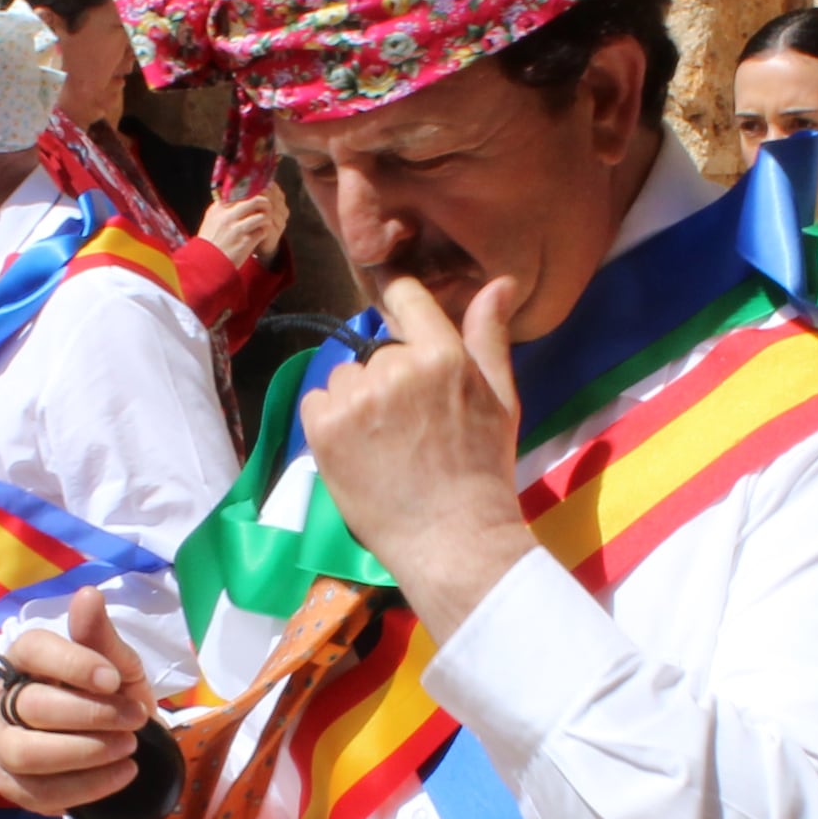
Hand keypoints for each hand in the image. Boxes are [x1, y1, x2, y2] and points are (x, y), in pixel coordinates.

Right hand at [0, 586, 155, 814]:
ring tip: (128, 748)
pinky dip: (89, 785)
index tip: (113, 679)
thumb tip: (88, 595)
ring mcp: (0, 745)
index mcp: (26, 660)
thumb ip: (102, 637)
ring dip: (86, 752)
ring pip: (26, 752)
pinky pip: (39, 792)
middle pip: (31, 705)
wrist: (125, 749)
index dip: (72, 663)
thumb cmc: (115, 700)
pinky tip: (123, 774)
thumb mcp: (120, 667)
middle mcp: (2, 700)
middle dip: (91, 715)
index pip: (31, 650)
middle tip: (134, 720)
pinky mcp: (10, 785)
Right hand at [200, 183, 292, 271]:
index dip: (253, 192)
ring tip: (265, 222)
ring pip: (263, 215)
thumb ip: (221, 206)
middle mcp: (228, 216)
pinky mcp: (245, 242)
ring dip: (267, 218)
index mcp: (219, 208)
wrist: (206, 264)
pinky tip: (261, 234)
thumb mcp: (211, 218)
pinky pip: (263, 231)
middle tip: (267, 207)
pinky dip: (265, 231)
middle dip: (265, 203)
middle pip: (256, 200)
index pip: (241, 191)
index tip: (258, 194)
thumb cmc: (210, 241)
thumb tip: (231, 193)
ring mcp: (237, 229)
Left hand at [304, 275, 541, 626]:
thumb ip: (490, 337)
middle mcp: (396, 367)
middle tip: (410, 425)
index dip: (399, 303)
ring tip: (383, 444)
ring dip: (358, 401)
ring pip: (346, 377)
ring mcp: (356, 397)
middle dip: (389, 378)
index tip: (396, 317)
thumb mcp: (500, 399)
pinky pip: (317, 401)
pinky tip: (356, 451)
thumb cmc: (482, 470)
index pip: (407, 298)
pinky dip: (329, 422)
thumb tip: (498, 281)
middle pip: (377, 351)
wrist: (451, 537)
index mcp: (442, 354)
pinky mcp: (324, 426)